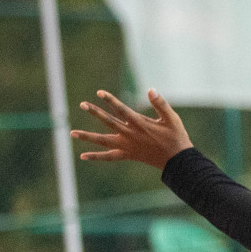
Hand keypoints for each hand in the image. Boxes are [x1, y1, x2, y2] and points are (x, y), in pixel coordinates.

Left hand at [73, 89, 193, 169]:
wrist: (178, 161)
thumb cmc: (176, 138)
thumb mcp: (172, 119)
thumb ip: (160, 104)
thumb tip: (150, 90)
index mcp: (140, 125)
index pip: (121, 110)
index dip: (110, 100)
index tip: (99, 93)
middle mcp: (130, 135)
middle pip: (109, 122)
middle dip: (95, 112)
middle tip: (83, 104)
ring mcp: (127, 146)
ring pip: (103, 141)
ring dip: (87, 136)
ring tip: (72, 132)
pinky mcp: (128, 155)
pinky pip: (109, 157)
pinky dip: (97, 156)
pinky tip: (83, 156)